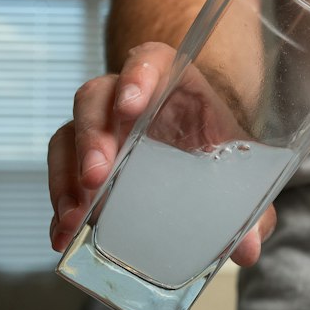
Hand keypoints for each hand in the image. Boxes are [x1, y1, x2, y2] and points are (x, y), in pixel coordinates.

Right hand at [47, 40, 275, 263]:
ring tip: (74, 217)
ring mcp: (98, 126)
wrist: (196, 148)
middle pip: (96, 99)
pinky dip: (60, 204)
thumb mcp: (237, 166)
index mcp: (171, 82)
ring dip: (67, 175)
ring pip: (68, 134)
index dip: (137, 77)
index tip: (131, 106)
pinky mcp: (80, 158)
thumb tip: (249, 249)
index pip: (149, 61)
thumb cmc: (214, 144)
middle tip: (97, 176)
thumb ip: (249, 203)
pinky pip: (61, 173)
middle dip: (92, 137)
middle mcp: (125, 97)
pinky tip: (62, 235)